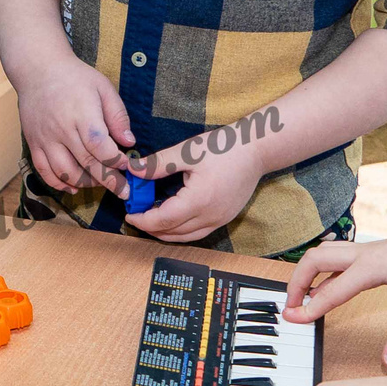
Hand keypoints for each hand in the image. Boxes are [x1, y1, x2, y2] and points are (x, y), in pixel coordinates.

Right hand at [17, 56, 132, 194]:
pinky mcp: (34, 144)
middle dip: (109, 181)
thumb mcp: (103, 88)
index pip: (100, 147)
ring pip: (65, 172)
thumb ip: (117, 116)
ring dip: (86, 184)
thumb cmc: (74, 77)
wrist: (38, 70)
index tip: (128, 165)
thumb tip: (129, 142)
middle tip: (124, 190)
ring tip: (100, 184)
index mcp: (82, 114)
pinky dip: (59, 184)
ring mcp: (45, 139)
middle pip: (87, 164)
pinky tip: (74, 187)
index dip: (116, 161)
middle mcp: (62, 130)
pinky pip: (44, 171)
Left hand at [123, 129, 263, 244]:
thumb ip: (158, 163)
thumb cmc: (225, 147)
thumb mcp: (188, 151)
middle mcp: (210, 216)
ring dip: (165, 232)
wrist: (257, 149)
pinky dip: (181, 231)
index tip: (129, 214)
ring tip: (149, 219)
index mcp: (199, 201)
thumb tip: (132, 168)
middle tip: (136, 215)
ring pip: (186, 237)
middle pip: (172, 233)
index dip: (142, 220)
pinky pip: (198, 233)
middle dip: (150, 228)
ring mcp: (220, 220)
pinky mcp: (225, 218)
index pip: (163, 221)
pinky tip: (171, 218)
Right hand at [283, 226, 386, 369]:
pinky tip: (326, 289)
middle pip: (314, 260)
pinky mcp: (371, 252)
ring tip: (302, 298)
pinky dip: (323, 273)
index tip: (292, 321)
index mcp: (372, 267)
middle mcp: (363, 254)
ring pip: (322, 254)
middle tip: (292, 308)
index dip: (310, 308)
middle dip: (296, 283)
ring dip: (306, 273)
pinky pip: (336, 259)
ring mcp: (365, 250)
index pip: (331, 290)